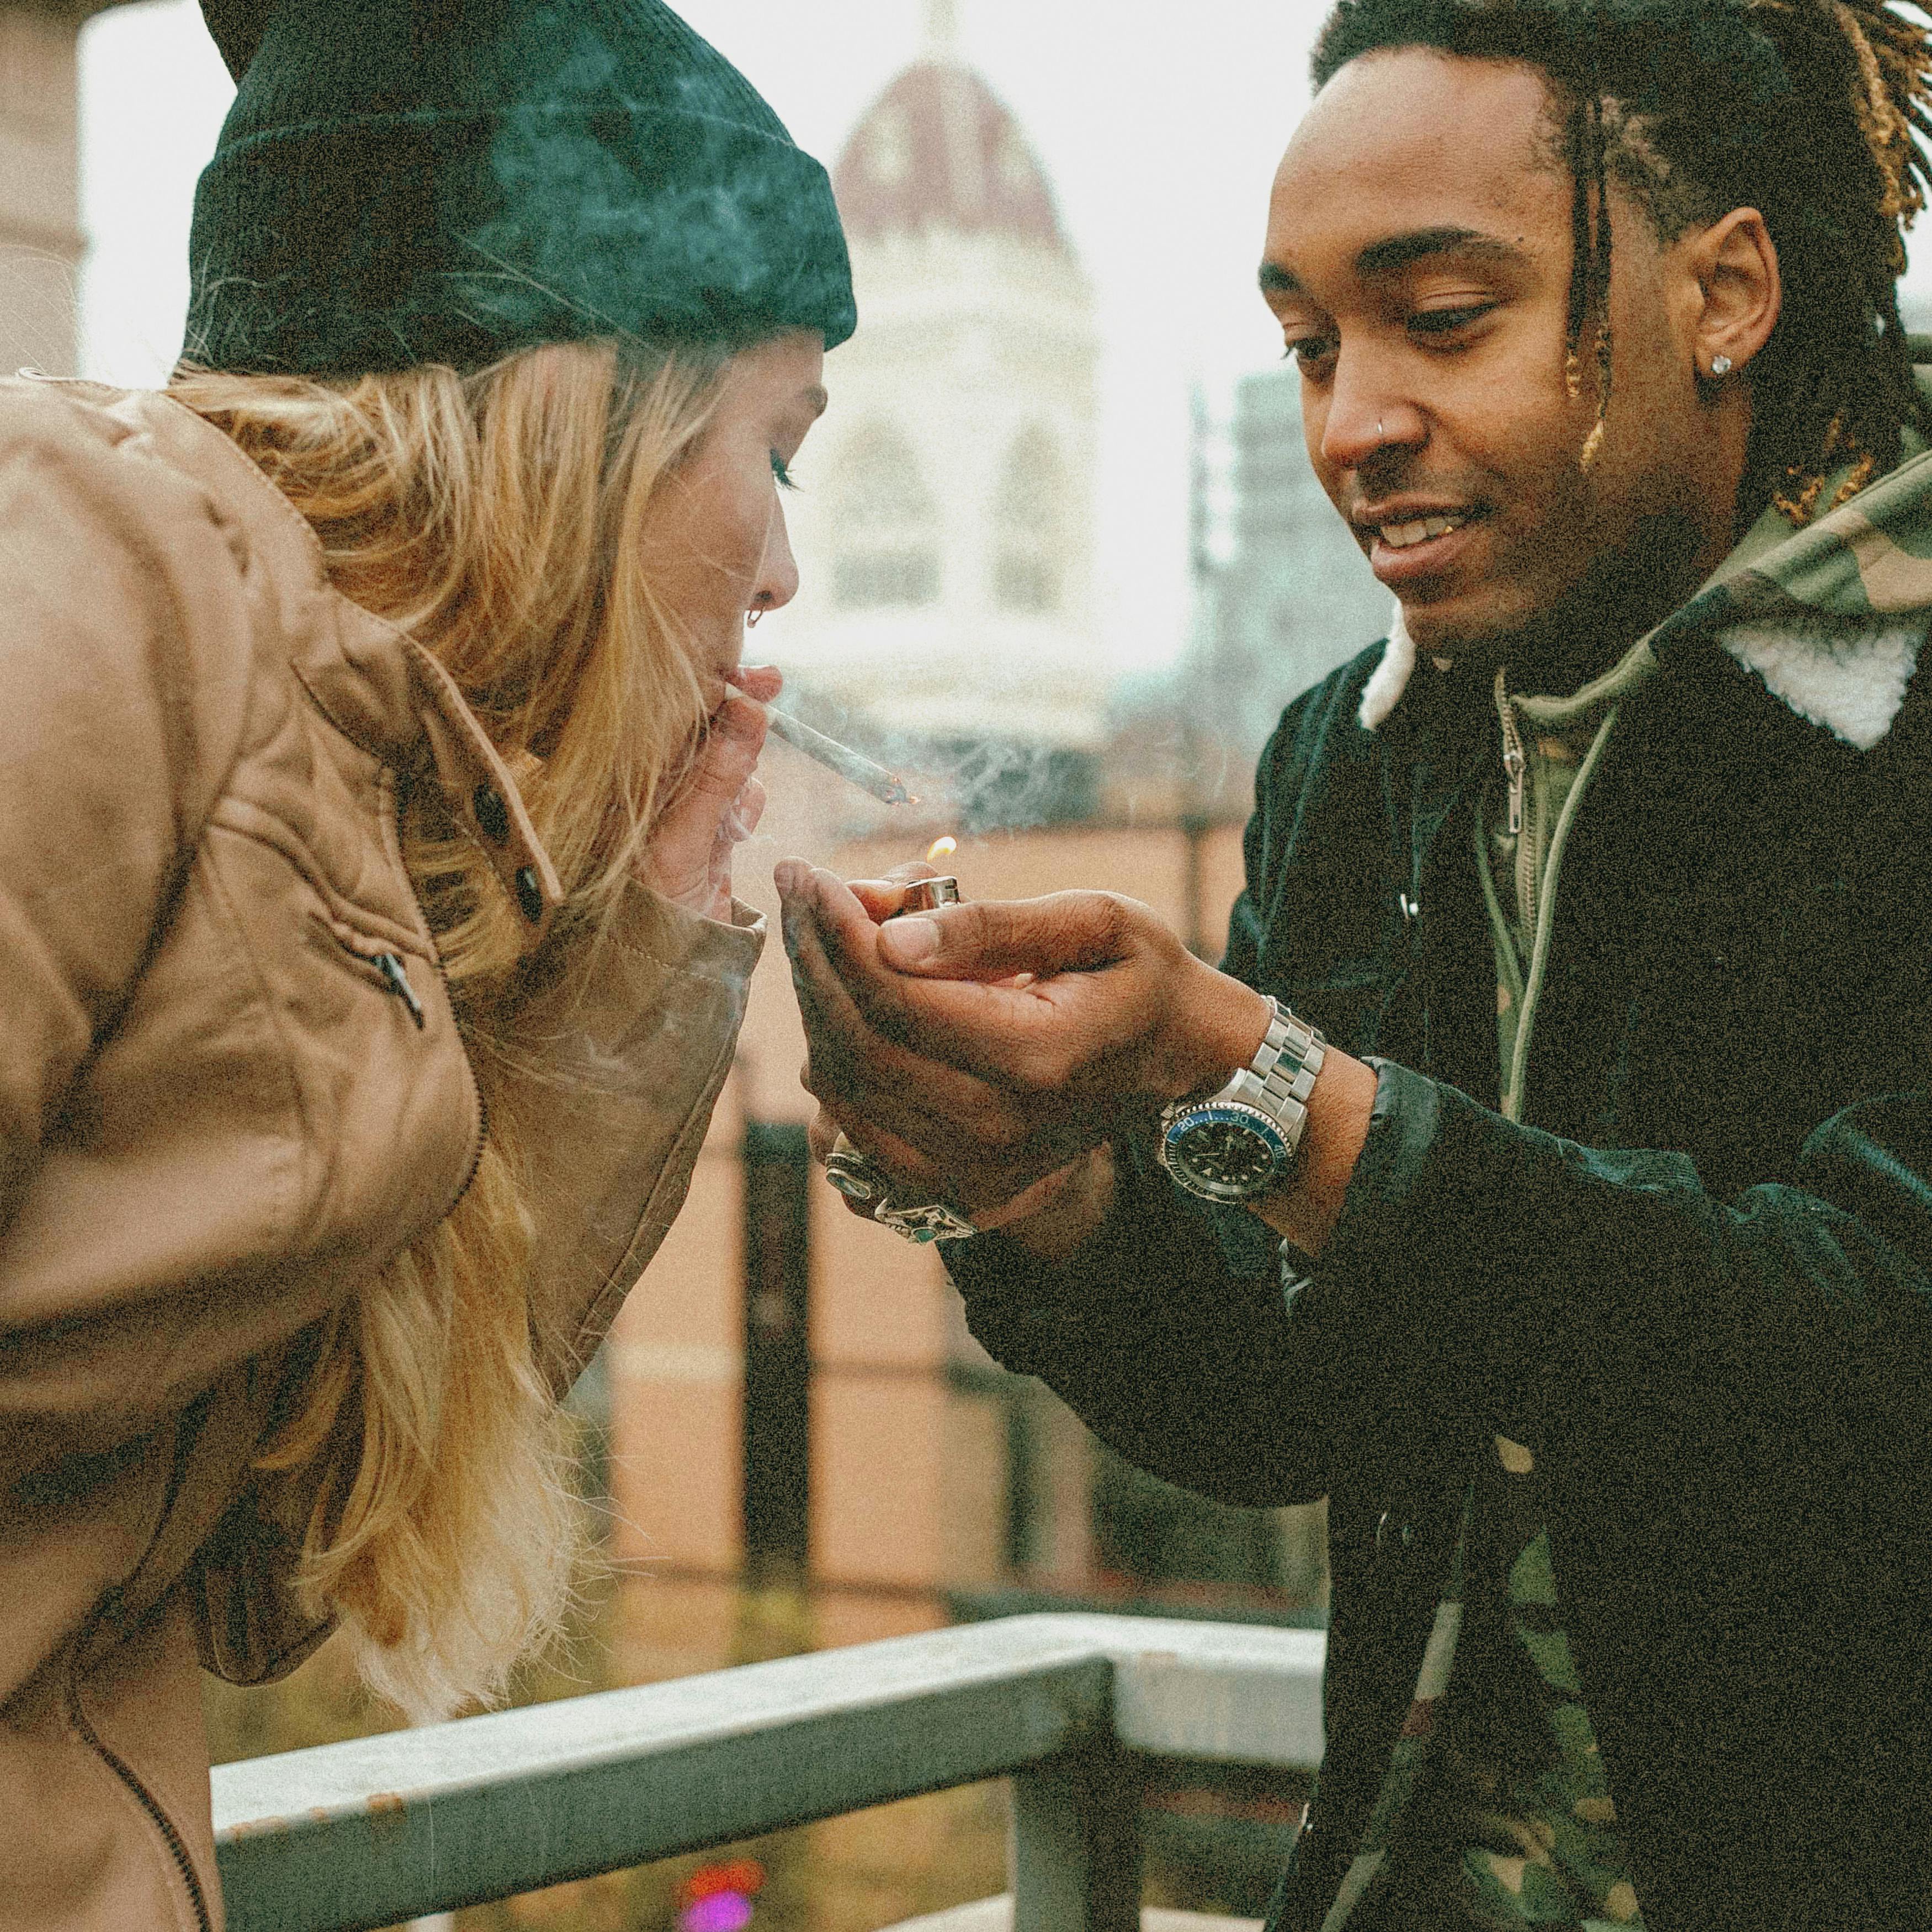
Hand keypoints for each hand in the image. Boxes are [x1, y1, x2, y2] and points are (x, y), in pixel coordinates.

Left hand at [640, 666, 775, 919]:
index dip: (709, 688)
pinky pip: (739, 801)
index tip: (749, 670)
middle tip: (770, 681)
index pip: (669, 719)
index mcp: (630, 783)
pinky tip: (742, 822)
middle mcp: (654, 792)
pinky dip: (748, 802)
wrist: (662, 977)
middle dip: (738, 711)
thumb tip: (749, 708)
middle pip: (703, 733)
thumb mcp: (682, 840)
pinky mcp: (710, 840)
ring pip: (728, 764)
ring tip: (744, 778)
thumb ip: (716, 777)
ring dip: (745, 760)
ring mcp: (684, 815)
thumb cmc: (648, 911)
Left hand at [776, 861, 1271, 1222]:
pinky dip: (832, 1067)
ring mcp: (976, 1172)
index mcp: (1038, 1057)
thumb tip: (891, 933)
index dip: (841, 932)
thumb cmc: (1139, 975)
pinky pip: (854, 1135)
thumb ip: (993, 926)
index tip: (812, 875)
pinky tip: (838, 1010)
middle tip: (797, 895)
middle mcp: (1001, 1130)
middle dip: (814, 960)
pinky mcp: (957, 1189)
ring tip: (815, 939)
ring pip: (844, 1090)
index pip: (898, 997)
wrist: (1179, 1059)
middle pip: (859, 1044)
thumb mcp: (1095, 920)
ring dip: (814, 1009)